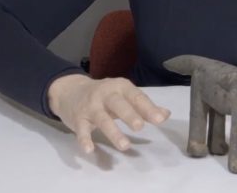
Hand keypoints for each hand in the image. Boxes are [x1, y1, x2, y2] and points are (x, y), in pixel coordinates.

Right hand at [47, 74, 170, 153]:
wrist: (69, 90)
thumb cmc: (104, 95)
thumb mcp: (124, 96)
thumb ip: (144, 105)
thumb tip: (166, 114)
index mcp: (120, 87)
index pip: (136, 96)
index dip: (148, 108)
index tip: (160, 120)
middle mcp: (105, 94)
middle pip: (118, 104)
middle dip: (129, 115)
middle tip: (140, 127)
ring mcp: (90, 106)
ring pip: (102, 119)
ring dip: (113, 132)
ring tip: (124, 146)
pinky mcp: (78, 119)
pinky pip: (81, 130)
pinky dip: (84, 139)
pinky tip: (90, 150)